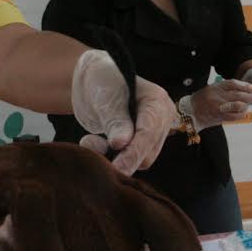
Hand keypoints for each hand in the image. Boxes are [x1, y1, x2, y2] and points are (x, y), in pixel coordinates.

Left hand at [71, 50, 173, 173]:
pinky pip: (128, 160)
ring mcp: (152, 134)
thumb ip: (114, 121)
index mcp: (157, 103)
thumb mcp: (105, 99)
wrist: (93, 82)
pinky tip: (94, 142)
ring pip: (138, 161)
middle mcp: (161, 120)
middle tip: (93, 148)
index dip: (133, 153)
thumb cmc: (101, 83)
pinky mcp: (139, 144)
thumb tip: (121, 144)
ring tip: (90, 140)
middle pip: (147, 153)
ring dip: (112, 157)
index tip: (117, 168)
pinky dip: (109, 156)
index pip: (149, 133)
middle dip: (121, 157)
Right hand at [185, 78, 251, 127]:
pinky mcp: (220, 116)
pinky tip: (242, 113)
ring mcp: (219, 107)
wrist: (191, 113)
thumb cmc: (202, 100)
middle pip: (238, 94)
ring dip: (246, 106)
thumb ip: (225, 89)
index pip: (232, 84)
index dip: (244, 85)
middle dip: (249, 97)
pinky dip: (241, 114)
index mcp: (215, 87)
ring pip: (238, 105)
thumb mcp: (212, 89)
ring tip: (247, 106)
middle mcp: (217, 96)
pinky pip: (235, 116)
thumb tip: (244, 90)